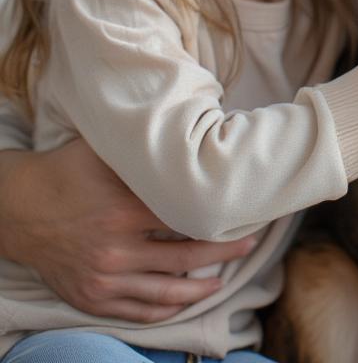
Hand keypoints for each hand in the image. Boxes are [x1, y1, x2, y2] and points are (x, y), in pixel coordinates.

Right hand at [0, 139, 254, 321]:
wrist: (18, 208)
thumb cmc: (69, 171)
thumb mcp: (106, 150)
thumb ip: (146, 146)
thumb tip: (190, 130)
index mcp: (124, 210)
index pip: (185, 218)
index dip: (218, 216)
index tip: (245, 211)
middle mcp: (115, 249)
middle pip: (185, 256)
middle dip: (223, 251)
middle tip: (251, 243)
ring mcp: (103, 278)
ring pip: (165, 292)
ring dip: (201, 287)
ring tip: (224, 278)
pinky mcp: (91, 298)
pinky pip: (137, 311)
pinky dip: (166, 308)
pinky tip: (186, 299)